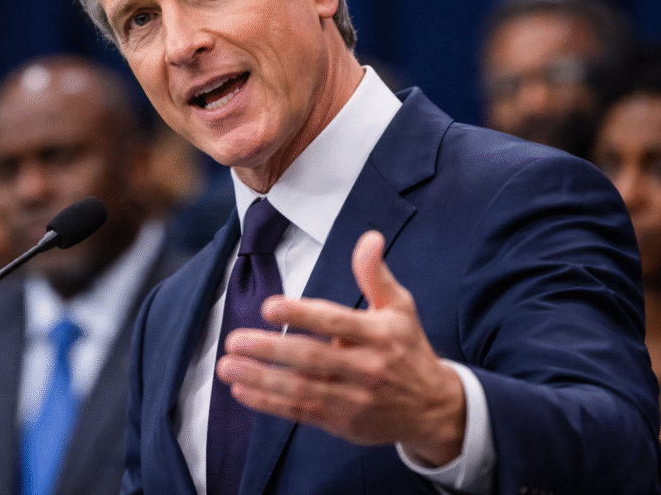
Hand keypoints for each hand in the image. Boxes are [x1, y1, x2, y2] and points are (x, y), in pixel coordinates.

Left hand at [215, 230, 466, 465]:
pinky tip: (241, 390)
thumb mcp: (400, 307)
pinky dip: (269, 403)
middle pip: (311, 358)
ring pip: (301, 389)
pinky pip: (300, 411)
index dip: (301, 314)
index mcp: (379, 335)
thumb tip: (369, 237)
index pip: (335, 322)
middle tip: (234, 340)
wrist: (434, 408)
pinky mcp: (342, 421)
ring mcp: (353, 398)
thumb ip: (375, 274)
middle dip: (269, 350)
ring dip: (260, 378)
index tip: (268, 307)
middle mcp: (367, 367)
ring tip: (227, 366)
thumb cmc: (407, 348)